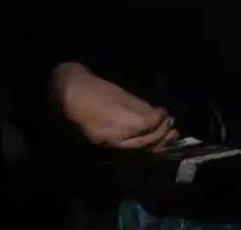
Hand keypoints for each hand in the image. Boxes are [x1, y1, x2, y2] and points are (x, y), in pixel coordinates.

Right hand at [53, 62, 178, 151]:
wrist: (67, 97)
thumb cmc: (94, 89)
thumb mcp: (119, 93)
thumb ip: (139, 107)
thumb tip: (156, 114)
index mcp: (118, 122)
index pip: (147, 126)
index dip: (159, 120)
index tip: (166, 112)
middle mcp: (114, 139)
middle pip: (145, 143)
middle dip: (161, 134)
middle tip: (173, 125)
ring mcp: (108, 146)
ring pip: (138, 151)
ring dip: (156, 144)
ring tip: (169, 135)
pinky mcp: (105, 148)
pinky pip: (129, 150)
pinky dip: (143, 146)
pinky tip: (152, 140)